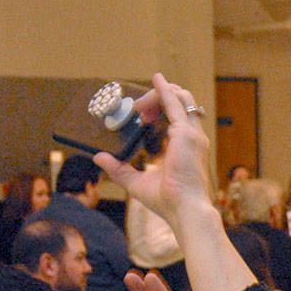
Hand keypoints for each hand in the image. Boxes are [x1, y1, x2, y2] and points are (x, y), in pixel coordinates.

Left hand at [93, 73, 213, 223]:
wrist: (184, 210)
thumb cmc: (168, 201)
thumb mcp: (136, 182)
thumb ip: (119, 168)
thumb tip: (98, 157)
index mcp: (186, 148)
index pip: (176, 118)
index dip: (159, 110)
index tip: (140, 114)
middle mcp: (193, 138)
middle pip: (178, 104)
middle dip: (156, 99)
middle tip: (135, 108)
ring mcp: (192, 135)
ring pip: (180, 99)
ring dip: (158, 94)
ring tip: (138, 104)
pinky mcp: (186, 134)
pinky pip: (175, 103)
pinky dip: (165, 90)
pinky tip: (156, 80)